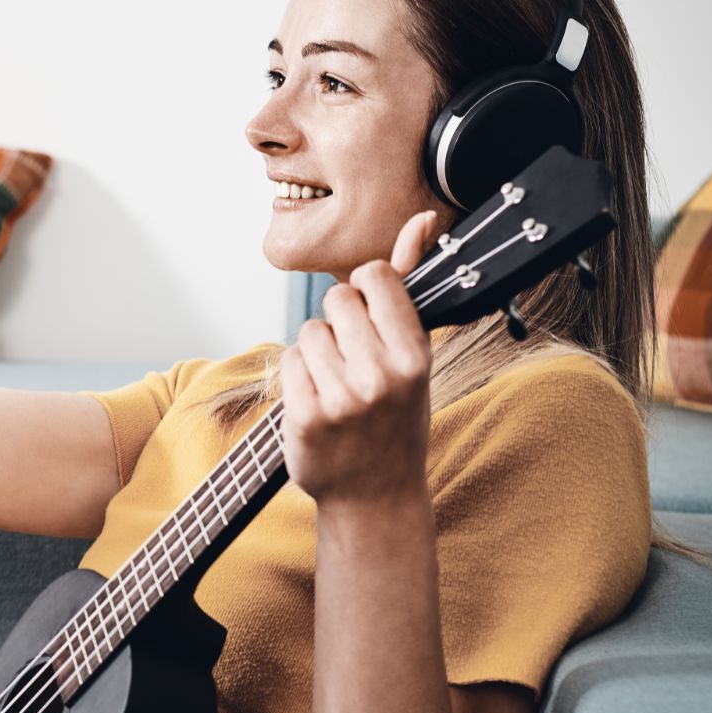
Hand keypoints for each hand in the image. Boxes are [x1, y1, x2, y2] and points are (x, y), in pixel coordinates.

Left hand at [279, 210, 440, 504]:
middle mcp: (384, 374)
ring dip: (316, 353)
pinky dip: (297, 378)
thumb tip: (423, 217)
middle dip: (338, 322)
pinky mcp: (307, 416)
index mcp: (417, 353)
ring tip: (336, 386)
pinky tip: (316, 404)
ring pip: (308, 331)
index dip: (366, 291)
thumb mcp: (413, 356)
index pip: (375, 276)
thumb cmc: (395, 416)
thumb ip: (408, 287)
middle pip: (335, 298)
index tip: (371, 316)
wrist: (375, 495)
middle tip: (353, 360)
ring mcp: (344, 397)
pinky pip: (288, 361)